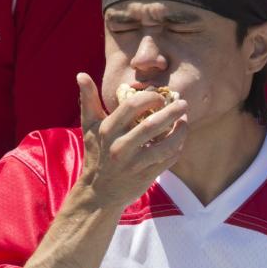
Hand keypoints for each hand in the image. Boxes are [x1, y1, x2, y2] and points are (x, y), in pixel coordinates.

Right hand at [77, 73, 187, 208]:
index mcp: (108, 130)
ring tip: (186, 122)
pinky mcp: (145, 176)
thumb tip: (81, 74)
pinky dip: (177, 148)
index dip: (149, 97)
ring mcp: (133, 163)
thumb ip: (88, 100)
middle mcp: (119, 146)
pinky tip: (180, 140)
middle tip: (183, 104)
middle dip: (172, 112)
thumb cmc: (96, 154)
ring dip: (180, 132)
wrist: (99, 192)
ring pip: (164, 145)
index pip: (131, 106)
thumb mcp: (89, 127)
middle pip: (151, 125)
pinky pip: (167, 160)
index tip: (160, 96)